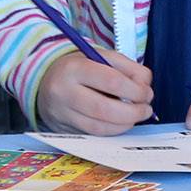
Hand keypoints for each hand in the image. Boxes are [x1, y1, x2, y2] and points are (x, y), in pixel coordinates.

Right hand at [34, 49, 153, 134]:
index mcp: (74, 68)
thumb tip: (145, 86)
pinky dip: (112, 131)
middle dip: (133, 112)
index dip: (135, 90)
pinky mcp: (63, 129)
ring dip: (125, 125)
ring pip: (99, 128)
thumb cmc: (78, 66)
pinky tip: (120, 123)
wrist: (45, 80)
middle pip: (104, 109)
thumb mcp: (100, 56)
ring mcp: (61, 113)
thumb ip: (127, 67)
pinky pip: (93, 135)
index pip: (111, 81)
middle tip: (145, 109)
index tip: (146, 93)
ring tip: (135, 116)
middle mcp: (64, 92)